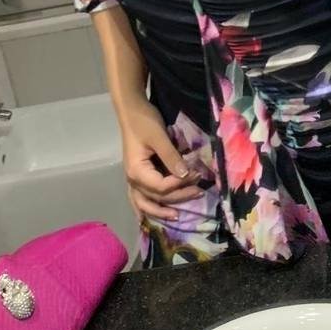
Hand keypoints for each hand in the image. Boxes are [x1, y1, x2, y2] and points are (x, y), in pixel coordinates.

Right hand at [119, 98, 202, 222]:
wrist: (131, 111)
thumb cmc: (144, 122)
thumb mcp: (159, 137)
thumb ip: (171, 157)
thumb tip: (186, 175)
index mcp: (137, 171)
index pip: (161, 187)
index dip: (180, 184)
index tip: (197, 175)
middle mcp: (132, 179)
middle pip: (157, 197)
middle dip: (179, 197)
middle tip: (199, 192)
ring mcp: (132, 179)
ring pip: (145, 203)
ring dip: (161, 211)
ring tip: (177, 216)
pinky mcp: (136, 175)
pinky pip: (138, 198)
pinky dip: (143, 208)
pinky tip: (146, 219)